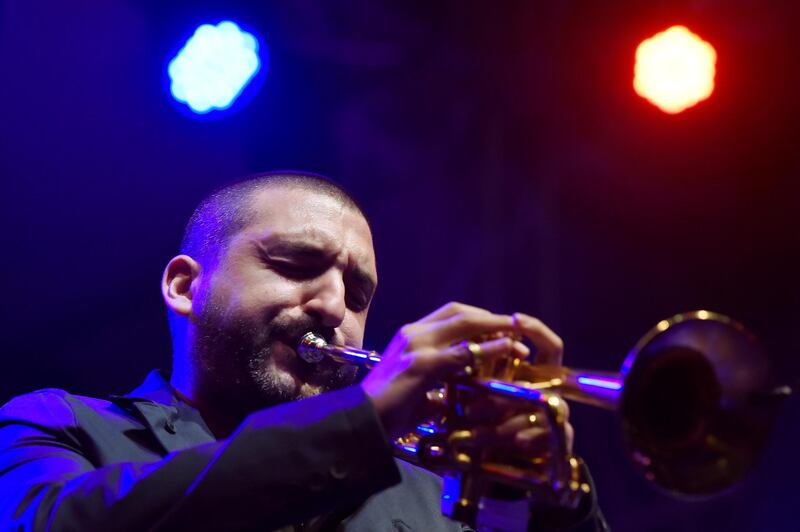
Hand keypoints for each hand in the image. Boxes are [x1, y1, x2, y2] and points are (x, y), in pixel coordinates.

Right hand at [360, 302, 570, 450]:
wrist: (362, 423)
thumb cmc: (389, 410)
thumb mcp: (419, 385)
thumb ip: (442, 376)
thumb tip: (469, 381)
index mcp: (411, 334)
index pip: (451, 313)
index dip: (480, 316)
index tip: (502, 327)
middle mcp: (413, 333)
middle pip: (461, 312)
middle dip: (493, 318)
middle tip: (519, 328)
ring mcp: (416, 346)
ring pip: (465, 325)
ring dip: (497, 329)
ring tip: (521, 338)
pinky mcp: (421, 365)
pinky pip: (464, 352)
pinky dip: (490, 349)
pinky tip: (508, 351)